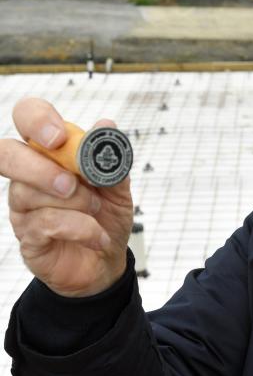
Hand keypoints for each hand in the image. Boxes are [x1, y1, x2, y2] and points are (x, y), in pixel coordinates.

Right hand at [0, 98, 132, 296]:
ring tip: (97, 209)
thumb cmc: (107, 215)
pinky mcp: (27, 236)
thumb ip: (111, 158)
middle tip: (70, 183)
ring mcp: (24, 206)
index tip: (58, 137)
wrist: (109, 258)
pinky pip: (44, 224)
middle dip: (37, 166)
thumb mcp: (118, 185)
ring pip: (28, 193)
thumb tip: (106, 125)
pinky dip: (80, 227)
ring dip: (74, 202)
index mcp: (52, 152)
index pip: (27, 117)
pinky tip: (97, 235)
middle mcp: (29, 175)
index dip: (36, 119)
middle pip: (6, 154)